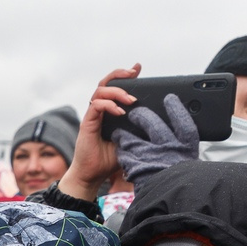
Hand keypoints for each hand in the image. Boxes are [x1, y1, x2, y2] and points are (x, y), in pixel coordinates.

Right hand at [58, 64, 140, 201]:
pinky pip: (96, 106)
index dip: (126, 77)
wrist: (92, 175)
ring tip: (131, 100)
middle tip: (133, 73)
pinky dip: (109, 106)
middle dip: (120, 75)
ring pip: (100, 91)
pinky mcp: (87, 123)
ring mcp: (92, 116)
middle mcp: (99, 111)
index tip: (138, 70)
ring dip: (117, 92)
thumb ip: (140, 128)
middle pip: (105, 83)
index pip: (116, 88)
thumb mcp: (132, 140)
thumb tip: (159, 120)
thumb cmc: (110, 160)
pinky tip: (120, 112)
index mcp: (109, 112)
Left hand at [110, 94, 198, 186]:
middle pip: (155, 125)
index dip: (176, 109)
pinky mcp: (137, 167)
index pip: (184, 123)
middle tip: (136, 112)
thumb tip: (177, 128)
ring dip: (126, 133)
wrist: (168, 203)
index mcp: (187, 149)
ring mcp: (152, 159)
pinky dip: (122, 147)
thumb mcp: (186, 163)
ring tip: (120, 131)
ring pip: (135, 138)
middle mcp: (171, 151)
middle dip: (143, 116)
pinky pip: (126, 152)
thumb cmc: (178, 182)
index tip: (169, 99)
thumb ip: (182, 148)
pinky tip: (119, 144)